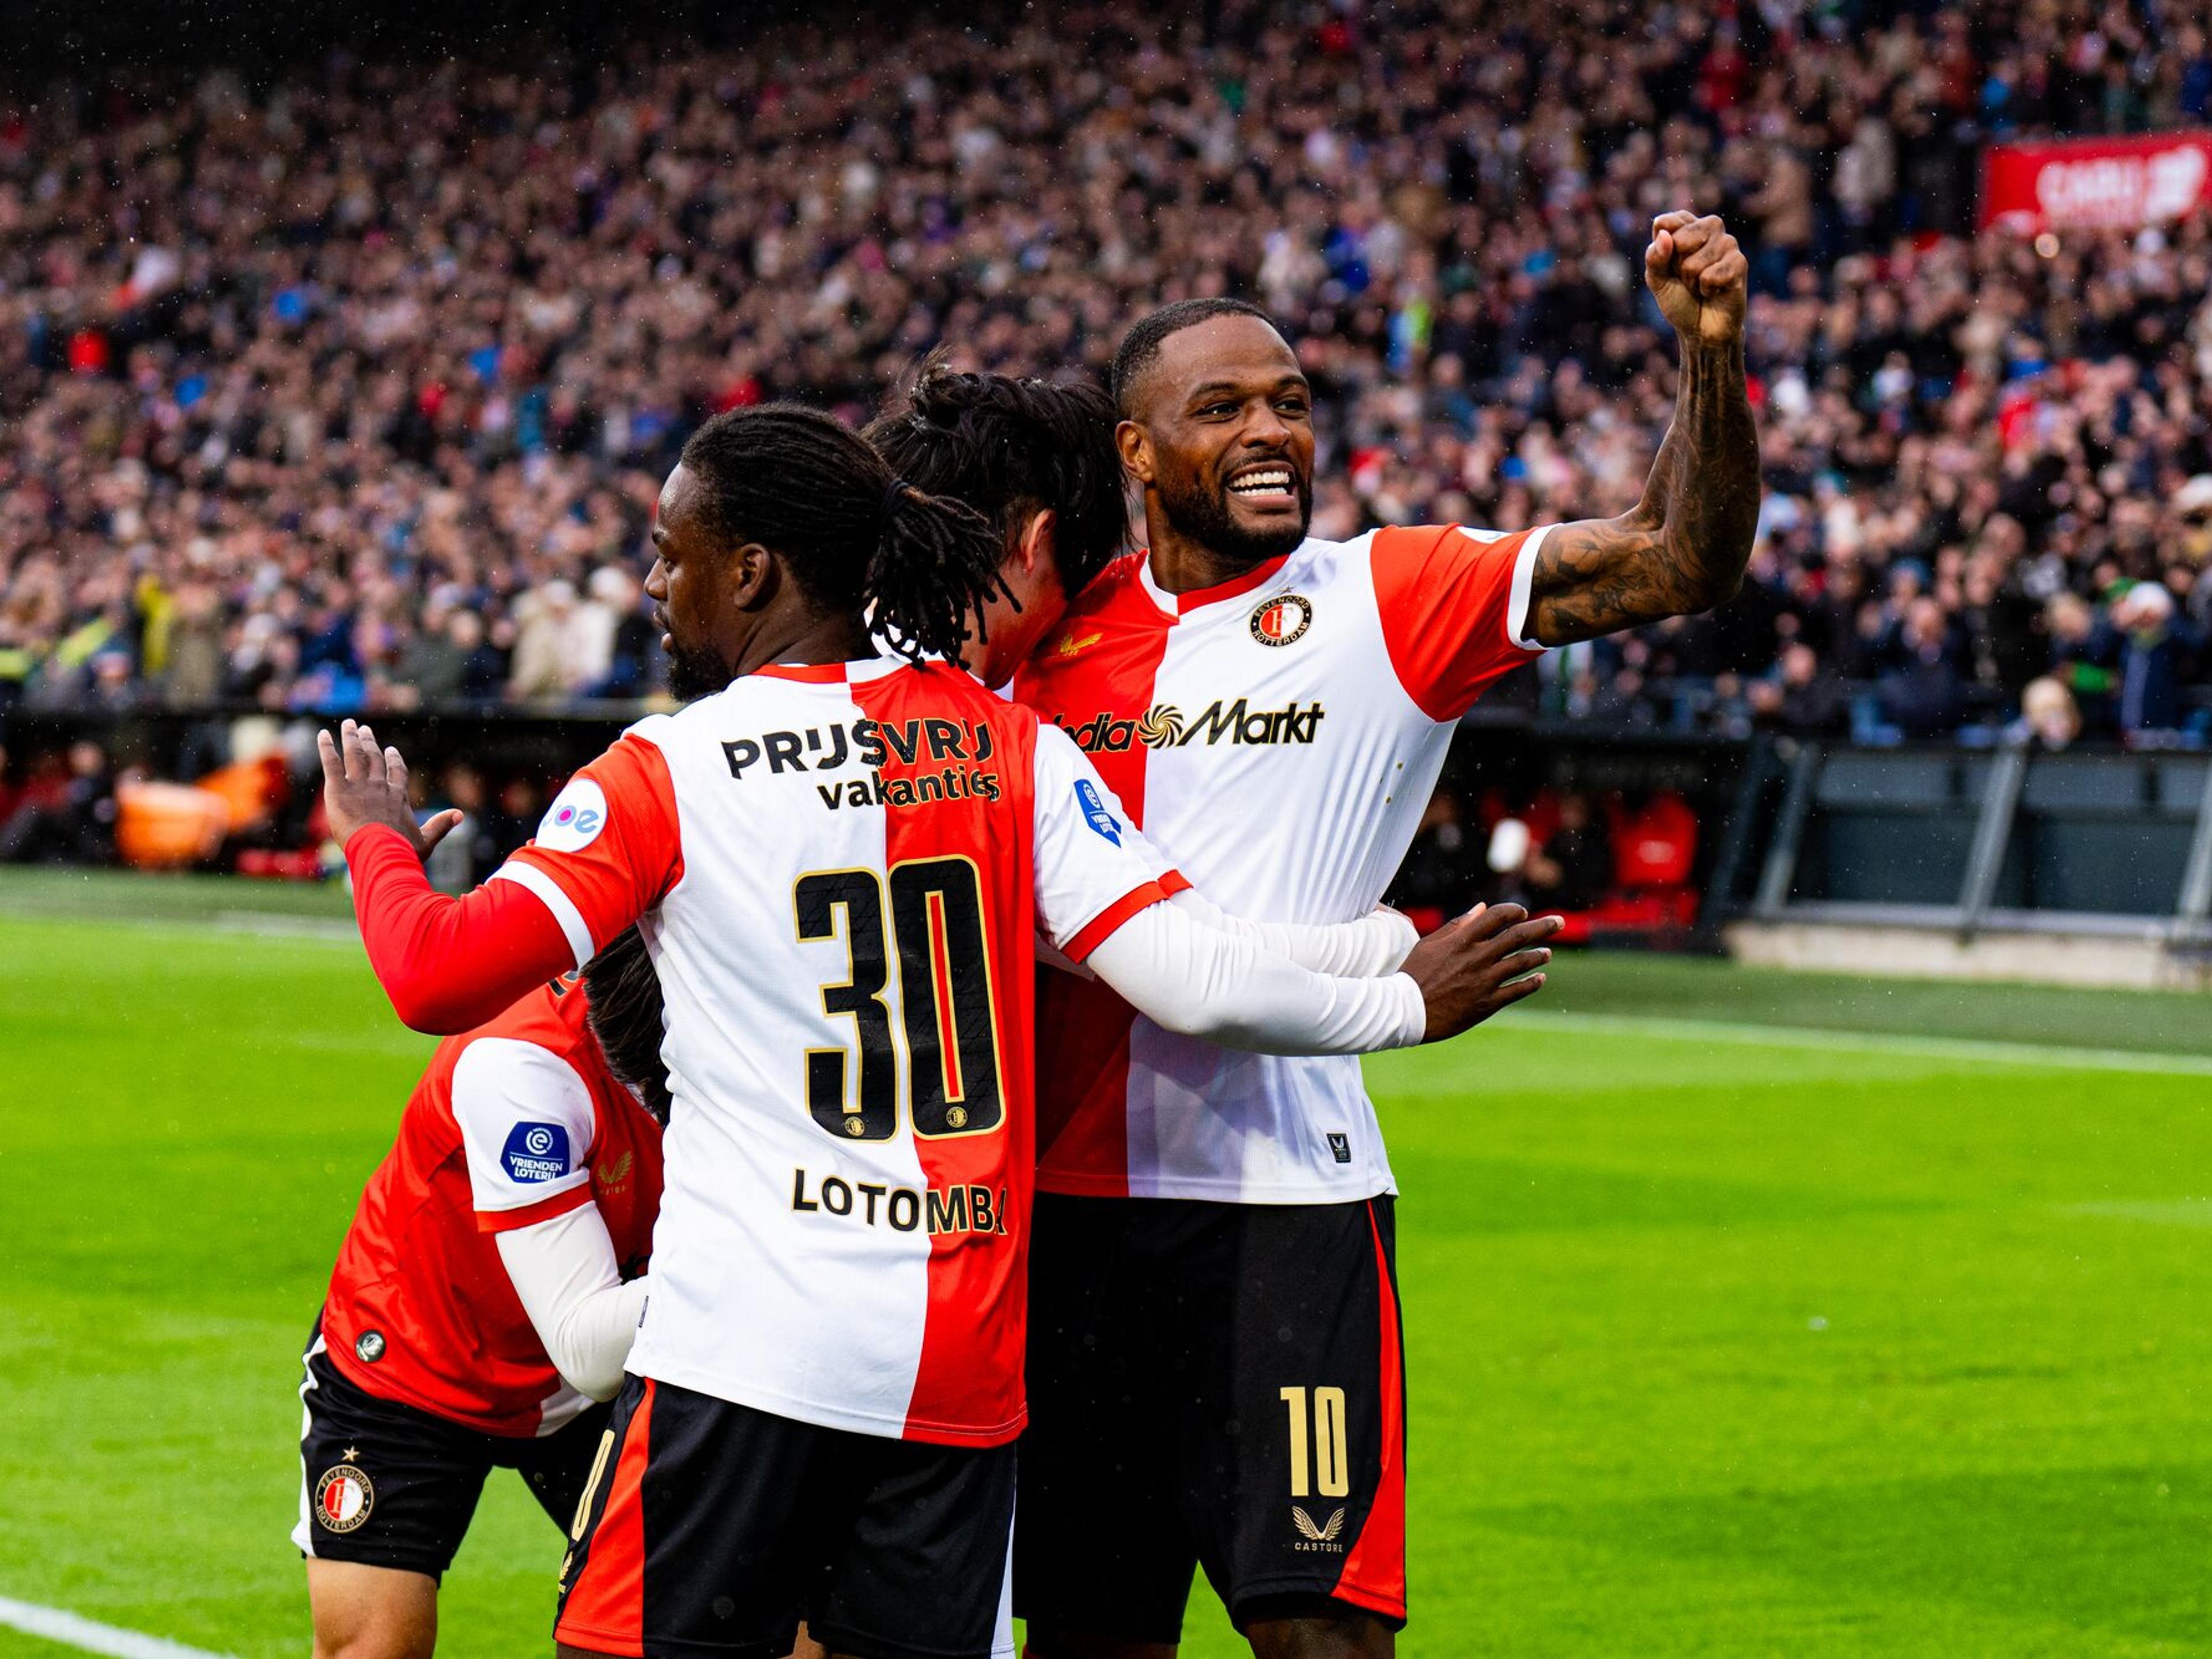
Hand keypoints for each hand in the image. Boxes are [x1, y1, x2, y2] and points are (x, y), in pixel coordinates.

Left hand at [318, 718, 462, 859]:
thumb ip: (441, 825)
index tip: (390, 749)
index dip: (393, 760)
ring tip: (348, 725)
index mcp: (398, 797)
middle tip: (363, 729)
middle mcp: (379, 786)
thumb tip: (461, 814)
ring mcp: (359, 785)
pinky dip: (326, 748)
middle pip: (373, 758)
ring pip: (354, 755)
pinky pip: (331, 763)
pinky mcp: (338, 789)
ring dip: (351, 738)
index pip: (396, 772)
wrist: (380, 851)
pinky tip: (322, 734)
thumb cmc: (403, 851)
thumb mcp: (426, 840)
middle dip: (369, 742)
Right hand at [1400, 902, 1561, 1040]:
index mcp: (1463, 940)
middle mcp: (1477, 957)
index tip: (1523, 913)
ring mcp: (1484, 980)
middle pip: (1518, 935)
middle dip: (1543, 927)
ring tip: (1548, 954)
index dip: (1515, 911)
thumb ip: (1457, 925)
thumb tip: (1481, 907)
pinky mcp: (1487, 1003)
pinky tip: (1541, 979)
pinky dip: (1532, 983)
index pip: (1498, 915)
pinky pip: (1518, 991)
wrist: (1406, 1011)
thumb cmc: (1414, 974)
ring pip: (1523, 963)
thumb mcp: (1430, 944)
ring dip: (1539, 956)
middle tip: (1559, 922)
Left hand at [1645, 210, 1746, 347]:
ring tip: (1701, 285)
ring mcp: (1728, 243)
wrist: (1701, 329)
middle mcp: (1710, 228)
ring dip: (1692, 282)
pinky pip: (1711, 276)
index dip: (1661, 249)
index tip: (1668, 264)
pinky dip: (1707, 290)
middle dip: (1677, 267)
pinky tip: (1715, 291)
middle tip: (1687, 277)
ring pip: (1694, 262)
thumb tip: (1664, 235)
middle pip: (1680, 239)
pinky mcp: (1740, 261)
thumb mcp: (1657, 281)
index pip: (1665, 222)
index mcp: (1687, 226)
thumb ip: (1654, 258)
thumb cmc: (1679, 300)